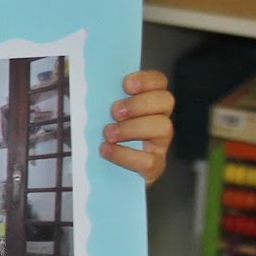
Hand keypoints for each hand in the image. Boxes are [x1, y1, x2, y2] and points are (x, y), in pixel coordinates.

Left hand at [100, 70, 172, 185]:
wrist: (102, 176)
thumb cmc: (101, 138)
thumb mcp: (99, 116)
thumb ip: (101, 102)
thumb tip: (90, 90)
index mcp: (147, 102)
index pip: (159, 82)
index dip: (146, 80)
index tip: (126, 84)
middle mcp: (159, 119)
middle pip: (165, 101)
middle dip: (138, 104)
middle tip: (115, 112)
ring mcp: (160, 144)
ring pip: (162, 127)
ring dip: (132, 128)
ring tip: (108, 133)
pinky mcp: (154, 167)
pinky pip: (149, 160)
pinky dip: (125, 154)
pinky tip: (106, 150)